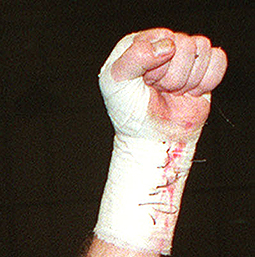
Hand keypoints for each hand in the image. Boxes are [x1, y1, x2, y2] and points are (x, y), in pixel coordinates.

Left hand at [103, 29, 225, 144]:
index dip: (157, 63)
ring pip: (202, 50)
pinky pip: (218, 60)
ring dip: (187, 80)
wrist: (150, 141)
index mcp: (142, 42)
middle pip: (186, 44)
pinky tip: (189, 93)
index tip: (145, 82)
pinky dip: (206, 82)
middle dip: (172, 76)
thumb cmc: (129, 114)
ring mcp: (185, 57)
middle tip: (159, 90)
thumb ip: (133, 57)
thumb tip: (168, 47)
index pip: (164, 37)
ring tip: (171, 92)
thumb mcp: (115, 84)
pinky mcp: (204, 70)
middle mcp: (164, 46)